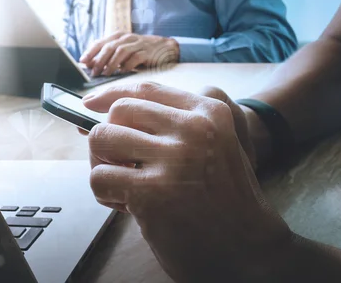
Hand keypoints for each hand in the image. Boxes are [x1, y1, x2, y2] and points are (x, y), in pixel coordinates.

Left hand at [79, 32, 179, 76]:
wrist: (164, 47)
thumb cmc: (139, 51)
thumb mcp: (122, 50)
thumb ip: (107, 56)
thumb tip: (89, 65)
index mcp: (118, 36)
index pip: (100, 42)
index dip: (90, 52)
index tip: (82, 62)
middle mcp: (127, 38)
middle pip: (109, 47)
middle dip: (100, 60)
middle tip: (94, 72)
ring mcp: (138, 44)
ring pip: (121, 51)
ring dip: (111, 64)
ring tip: (106, 74)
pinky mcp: (148, 52)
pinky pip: (136, 57)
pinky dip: (128, 65)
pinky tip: (123, 72)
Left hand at [83, 83, 290, 281]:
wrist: (249, 250)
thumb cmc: (223, 197)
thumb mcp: (215, 143)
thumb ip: (170, 122)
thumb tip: (101, 107)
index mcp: (209, 113)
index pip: (145, 89)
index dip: (110, 93)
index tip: (90, 103)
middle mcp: (194, 129)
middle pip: (118, 111)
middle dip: (109, 136)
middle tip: (119, 162)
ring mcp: (174, 160)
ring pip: (101, 139)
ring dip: (102, 163)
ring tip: (123, 182)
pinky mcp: (152, 192)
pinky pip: (99, 178)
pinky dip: (105, 194)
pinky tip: (128, 206)